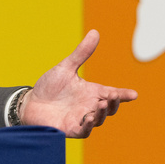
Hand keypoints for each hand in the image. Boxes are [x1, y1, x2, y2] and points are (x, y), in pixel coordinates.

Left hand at [21, 30, 135, 137]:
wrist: (30, 102)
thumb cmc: (49, 87)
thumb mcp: (66, 68)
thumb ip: (81, 53)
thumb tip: (95, 32)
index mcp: (91, 92)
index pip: (112, 94)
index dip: (124, 95)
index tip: (134, 94)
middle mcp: (89, 106)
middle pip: (109, 108)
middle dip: (114, 103)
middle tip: (114, 95)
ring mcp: (80, 118)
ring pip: (98, 120)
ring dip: (101, 113)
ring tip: (100, 104)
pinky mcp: (70, 129)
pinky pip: (83, 131)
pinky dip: (88, 125)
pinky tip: (88, 118)